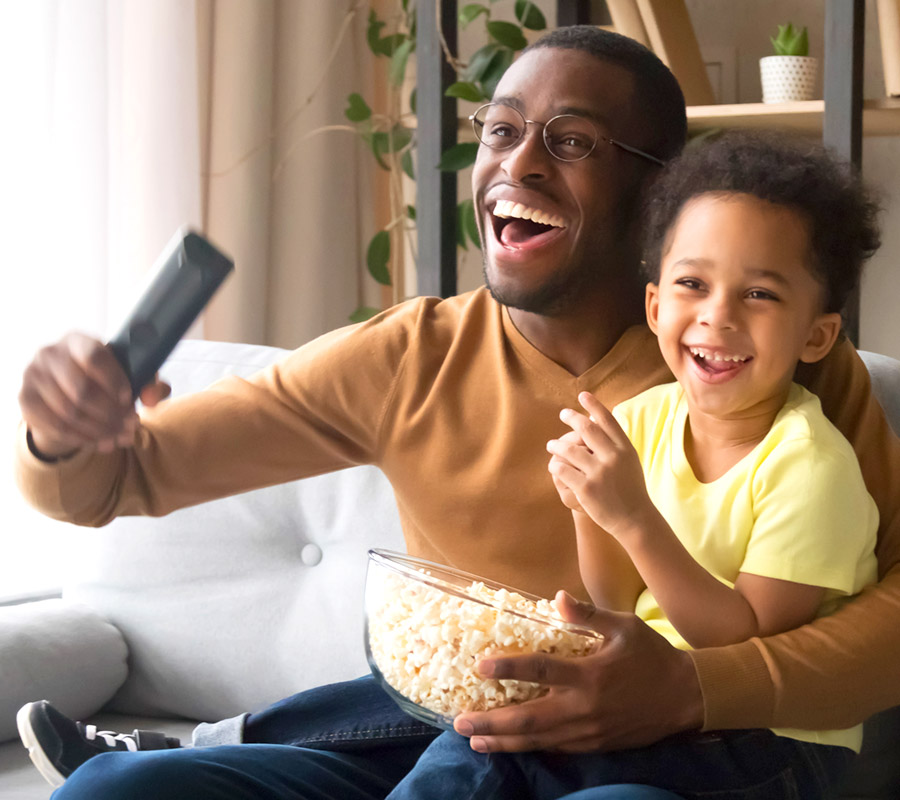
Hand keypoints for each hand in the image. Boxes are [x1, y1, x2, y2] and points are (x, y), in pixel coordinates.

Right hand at [18, 332, 170, 458]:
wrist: (66, 392)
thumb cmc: (104, 379)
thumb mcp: (129, 375)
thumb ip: (148, 383)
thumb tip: (152, 398)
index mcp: (78, 340)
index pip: (95, 357)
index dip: (114, 381)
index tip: (129, 399)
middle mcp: (50, 353)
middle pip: (82, 390)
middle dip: (112, 414)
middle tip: (131, 426)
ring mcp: (33, 375)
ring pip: (70, 413)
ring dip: (100, 430)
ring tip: (121, 437)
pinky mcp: (25, 399)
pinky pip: (55, 426)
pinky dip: (82, 438)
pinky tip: (100, 441)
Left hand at [453, 590, 702, 752]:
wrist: (686, 698)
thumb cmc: (651, 656)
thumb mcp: (624, 626)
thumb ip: (588, 615)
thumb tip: (557, 598)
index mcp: (589, 675)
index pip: (540, 670)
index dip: (508, 668)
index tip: (480, 667)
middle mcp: (583, 708)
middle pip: (529, 719)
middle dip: (492, 723)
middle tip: (461, 724)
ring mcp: (588, 732)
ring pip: (538, 740)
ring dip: (504, 743)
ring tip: (475, 742)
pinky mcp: (594, 745)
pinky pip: (556, 749)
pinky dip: (530, 748)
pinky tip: (511, 747)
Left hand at [547, 391, 651, 535]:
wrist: (634, 519)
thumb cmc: (630, 489)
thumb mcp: (629, 461)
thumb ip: (615, 442)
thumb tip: (595, 419)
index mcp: (625, 449)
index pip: (608, 420)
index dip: (594, 406)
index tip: (582, 395)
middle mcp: (613, 457)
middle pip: (586, 429)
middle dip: (571, 418)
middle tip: (563, 414)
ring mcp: (599, 473)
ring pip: (569, 449)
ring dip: (556, 445)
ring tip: (551, 445)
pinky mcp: (585, 488)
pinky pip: (563, 470)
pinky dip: (556, 465)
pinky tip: (554, 465)